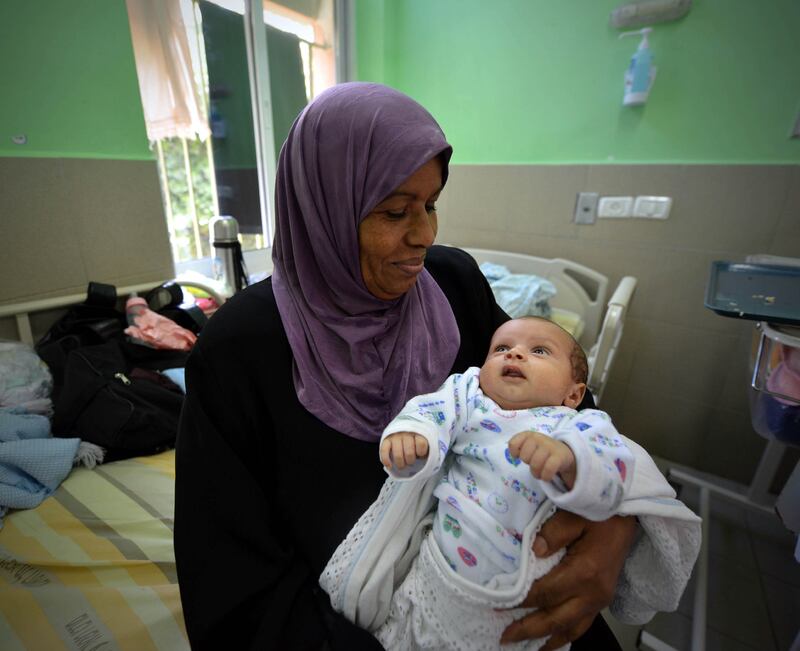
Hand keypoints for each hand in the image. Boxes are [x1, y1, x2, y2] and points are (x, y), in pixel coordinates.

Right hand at [379, 432, 428, 469]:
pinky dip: (386, 460)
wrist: (405, 428)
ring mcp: (395, 436)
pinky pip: (384, 450)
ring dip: (400, 463)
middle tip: (410, 461)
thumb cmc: (416, 439)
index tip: (420, 454)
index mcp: (418, 432)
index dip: (421, 453)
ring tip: (402, 465)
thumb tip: (422, 458)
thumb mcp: (425, 441)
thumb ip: (425, 448)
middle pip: (409, 452)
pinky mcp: (386, 439)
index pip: (421, 444)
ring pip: (398, 454)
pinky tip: (389, 466)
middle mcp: (406, 433)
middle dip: (410, 461)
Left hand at [500, 511, 636, 649]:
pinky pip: (582, 625)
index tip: (499, 604)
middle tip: (504, 637)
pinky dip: (565, 635)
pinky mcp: (603, 600)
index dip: (521, 601)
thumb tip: (533, 551)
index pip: (545, 593)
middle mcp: (594, 593)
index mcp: (585, 572)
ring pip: (571, 629)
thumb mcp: (574, 514)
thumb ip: (553, 533)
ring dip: (547, 640)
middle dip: (528, 630)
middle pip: (556, 619)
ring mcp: (601, 600)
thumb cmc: (600, 513)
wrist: (628, 516)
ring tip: (525, 647)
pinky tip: (552, 639)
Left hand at [507, 431, 575, 488]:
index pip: (513, 444)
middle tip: (533, 464)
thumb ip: (518, 448)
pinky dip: (545, 476)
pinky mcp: (559, 456)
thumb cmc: (541, 451)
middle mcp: (538, 438)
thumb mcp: (529, 446)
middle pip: (524, 457)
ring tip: (539, 473)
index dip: (514, 453)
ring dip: (536, 473)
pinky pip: (548, 469)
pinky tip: (546, 476)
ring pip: (535, 464)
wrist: (563, 452)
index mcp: (528, 435)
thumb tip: (514, 457)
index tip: (519, 456)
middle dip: (528, 464)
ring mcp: (549, 446)